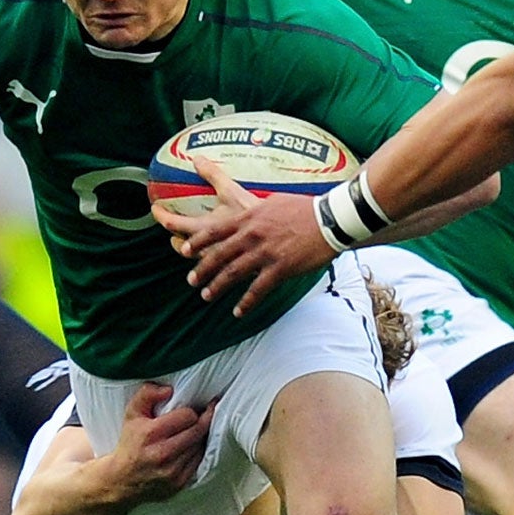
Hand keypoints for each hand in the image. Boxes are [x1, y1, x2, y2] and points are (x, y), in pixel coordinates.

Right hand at [105, 383, 214, 502]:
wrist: (122, 480)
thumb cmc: (130, 442)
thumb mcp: (132, 414)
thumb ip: (147, 394)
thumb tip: (168, 390)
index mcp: (151, 434)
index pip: (188, 416)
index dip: (190, 411)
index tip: (190, 410)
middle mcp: (163, 454)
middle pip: (198, 430)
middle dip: (203, 420)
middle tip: (205, 413)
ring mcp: (172, 471)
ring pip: (201, 445)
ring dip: (200, 436)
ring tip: (195, 430)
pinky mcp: (179, 483)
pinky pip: (199, 461)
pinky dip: (197, 451)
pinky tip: (190, 446)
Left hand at [153, 156, 336, 317]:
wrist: (329, 219)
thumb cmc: (304, 208)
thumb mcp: (273, 202)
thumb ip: (256, 211)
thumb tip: (249, 211)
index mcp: (249, 218)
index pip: (215, 231)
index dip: (197, 242)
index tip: (184, 251)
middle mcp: (252, 236)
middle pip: (219, 255)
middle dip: (202, 269)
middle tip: (191, 280)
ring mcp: (265, 253)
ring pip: (233, 273)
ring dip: (218, 287)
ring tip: (206, 296)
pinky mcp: (280, 269)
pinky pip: (258, 290)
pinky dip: (246, 303)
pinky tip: (238, 312)